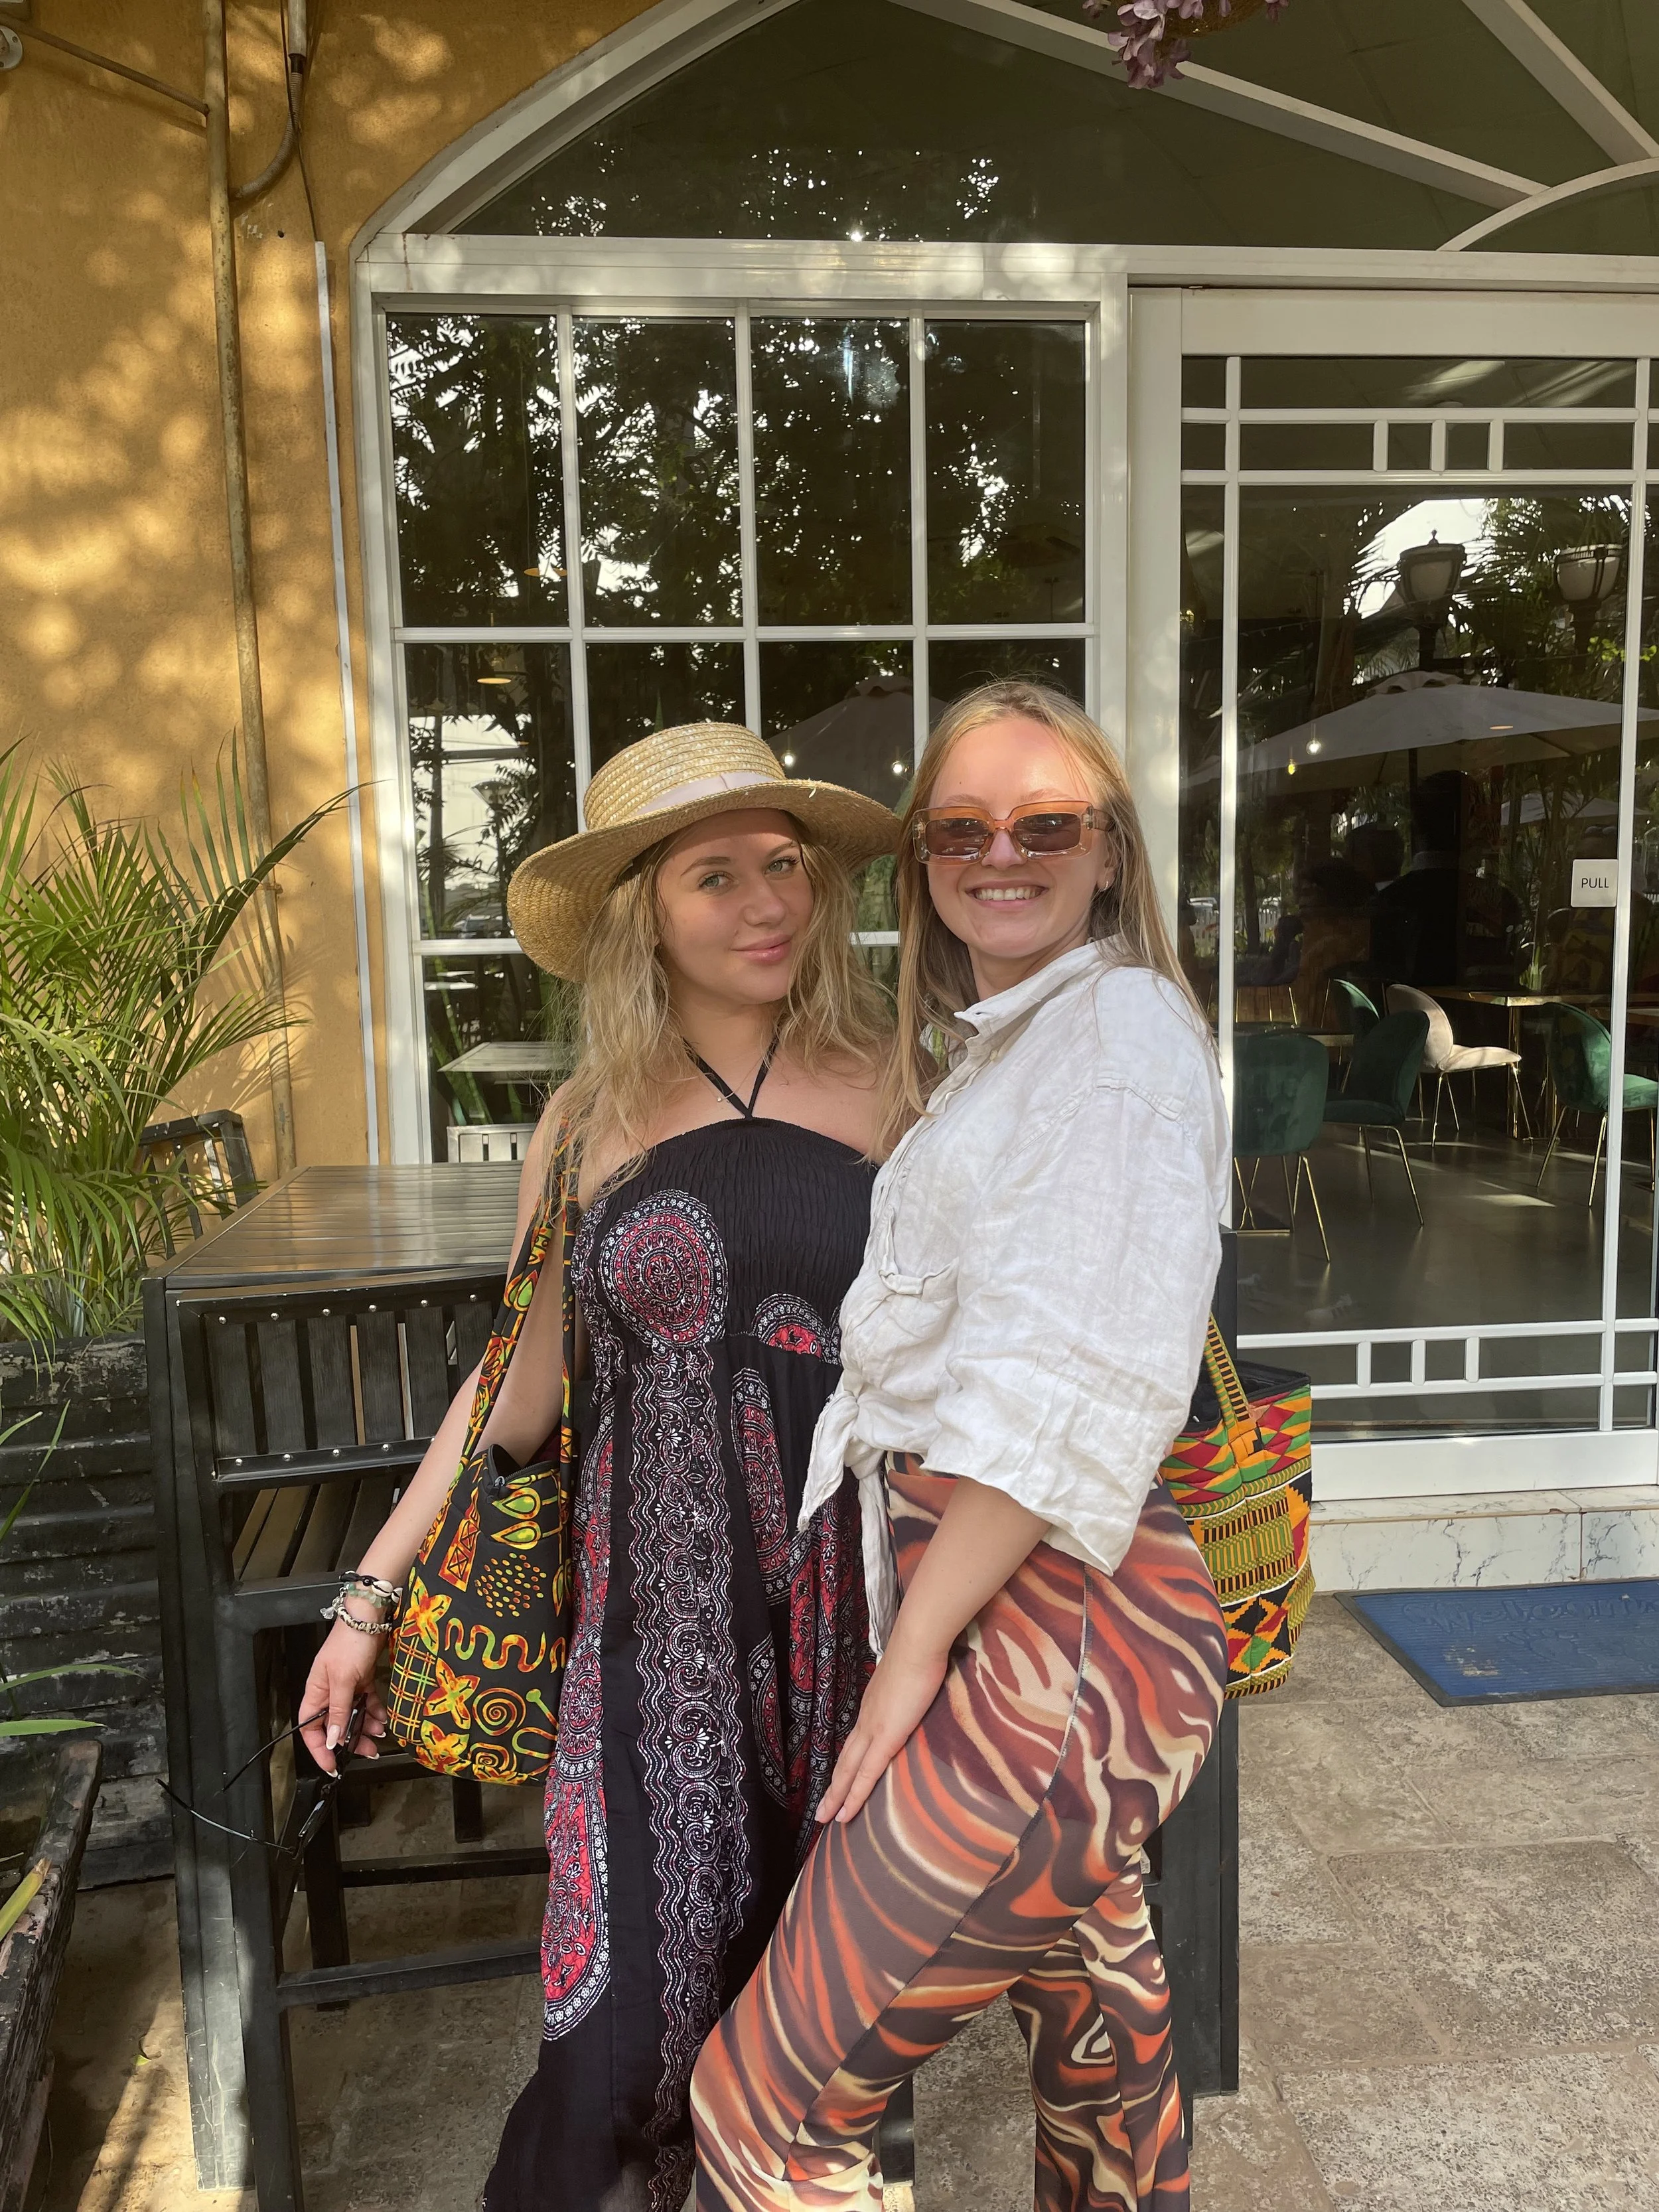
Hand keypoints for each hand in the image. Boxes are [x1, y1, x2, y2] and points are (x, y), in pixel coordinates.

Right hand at [298, 1618, 390, 1774]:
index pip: (310, 1728)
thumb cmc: (349, 1644)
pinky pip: (366, 1702)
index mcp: (315, 1693)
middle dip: (350, 1740)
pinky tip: (384, 1718)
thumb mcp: (343, 1680)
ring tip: (380, 1733)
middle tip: (368, 1752)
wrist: (369, 1617)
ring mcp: (346, 1686)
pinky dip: (374, 1711)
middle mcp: (328, 1692)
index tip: (332, 1764)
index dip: (319, 1748)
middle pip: (335, 1725)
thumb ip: (339, 1710)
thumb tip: (333, 1738)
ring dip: (365, 1727)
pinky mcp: (362, 1679)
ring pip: (353, 1715)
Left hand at [814, 1638, 948, 1827]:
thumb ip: (907, 1690)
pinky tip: (846, 1813)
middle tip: (821, 1813)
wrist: (918, 1644)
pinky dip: (855, 1795)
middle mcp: (866, 1718)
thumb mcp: (910, 1676)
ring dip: (837, 1796)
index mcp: (872, 1705)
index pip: (856, 1741)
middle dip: (834, 1788)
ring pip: (848, 1771)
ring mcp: (873, 1728)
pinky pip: (867, 1773)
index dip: (847, 1764)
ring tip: (826, 1818)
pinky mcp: (885, 1737)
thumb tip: (914, 1693)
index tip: (840, 1781)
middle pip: (845, 1760)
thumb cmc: (920, 1654)